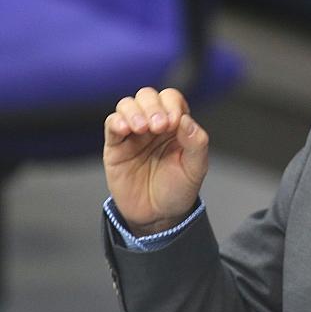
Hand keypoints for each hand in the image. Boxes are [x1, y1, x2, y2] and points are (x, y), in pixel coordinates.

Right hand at [103, 87, 208, 235]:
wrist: (157, 215)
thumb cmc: (178, 189)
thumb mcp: (196, 168)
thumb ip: (196, 142)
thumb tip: (186, 120)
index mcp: (176, 126)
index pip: (172, 99)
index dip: (172, 105)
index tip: (174, 123)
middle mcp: (154, 125)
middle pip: (148, 96)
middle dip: (153, 106)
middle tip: (159, 126)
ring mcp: (134, 134)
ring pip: (127, 105)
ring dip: (135, 111)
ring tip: (142, 129)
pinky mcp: (116, 146)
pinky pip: (112, 124)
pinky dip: (117, 121)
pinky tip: (126, 130)